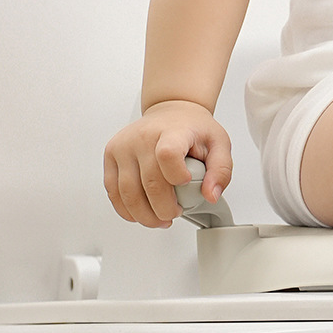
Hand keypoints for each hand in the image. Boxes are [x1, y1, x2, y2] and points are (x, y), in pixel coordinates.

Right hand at [104, 100, 232, 227]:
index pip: (168, 155)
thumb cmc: (192, 129)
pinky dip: (126, 209)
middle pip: (150, 183)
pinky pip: (113, 190)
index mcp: (172, 132)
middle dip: (164, 209)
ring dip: (145, 215)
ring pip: (128, 192)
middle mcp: (143, 137)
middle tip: (174, 214)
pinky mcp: (111, 155)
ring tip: (159, 220)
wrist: (170, 113)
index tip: (186, 182)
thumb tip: (211, 196)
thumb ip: (221, 171)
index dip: (177, 176)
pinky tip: (140, 214)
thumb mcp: (219, 144)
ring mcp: (123, 146)